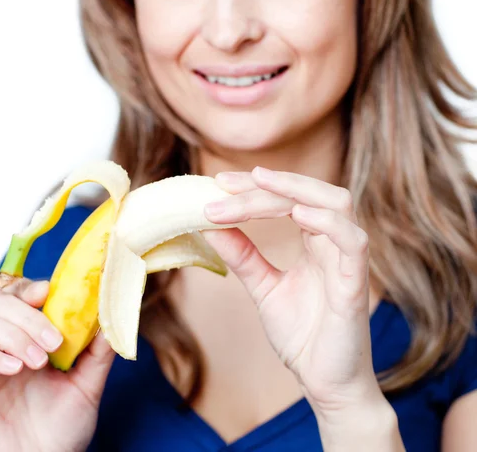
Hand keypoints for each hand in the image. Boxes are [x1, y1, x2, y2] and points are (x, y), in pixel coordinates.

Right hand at [0, 276, 114, 451]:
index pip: (27, 298)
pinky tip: (14, 369)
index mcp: (36, 340)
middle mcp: (12, 345)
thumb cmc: (61, 434)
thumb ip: (99, 352)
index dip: (33, 289)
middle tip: (52, 340)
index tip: (46, 291)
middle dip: (28, 314)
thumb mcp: (87, 387)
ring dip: (16, 334)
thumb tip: (116, 314)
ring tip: (37, 361)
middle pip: (5, 302)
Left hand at [203, 166, 382, 414]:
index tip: (218, 183)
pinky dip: (328, 223)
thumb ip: (243, 256)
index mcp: (316, 241)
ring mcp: (348, 260)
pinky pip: (353, 242)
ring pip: (337, 203)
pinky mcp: (356, 284)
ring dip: (296, 189)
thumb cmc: (303, 335)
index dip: (254, 187)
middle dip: (269, 182)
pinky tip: (297, 214)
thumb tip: (210, 226)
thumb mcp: (264, 287)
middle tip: (227, 183)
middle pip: (310, 192)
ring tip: (258, 184)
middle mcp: (334, 243)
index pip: (289, 198)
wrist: (326, 383)